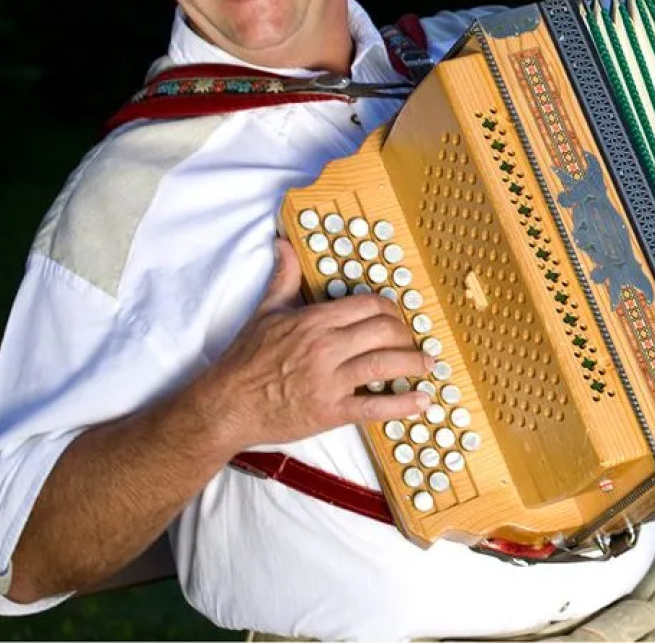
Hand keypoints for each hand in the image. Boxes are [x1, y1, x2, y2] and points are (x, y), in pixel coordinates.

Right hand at [199, 238, 432, 450]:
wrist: (226, 404)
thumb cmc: (245, 360)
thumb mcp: (265, 312)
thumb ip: (284, 277)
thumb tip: (283, 244)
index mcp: (314, 320)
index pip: (369, 305)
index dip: (391, 310)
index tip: (397, 318)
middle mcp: (326, 347)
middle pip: (385, 332)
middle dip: (406, 335)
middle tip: (413, 342)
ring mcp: (329, 380)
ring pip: (386, 365)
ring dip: (414, 365)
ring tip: (429, 366)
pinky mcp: (329, 411)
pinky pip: (374, 406)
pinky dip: (403, 404)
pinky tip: (422, 401)